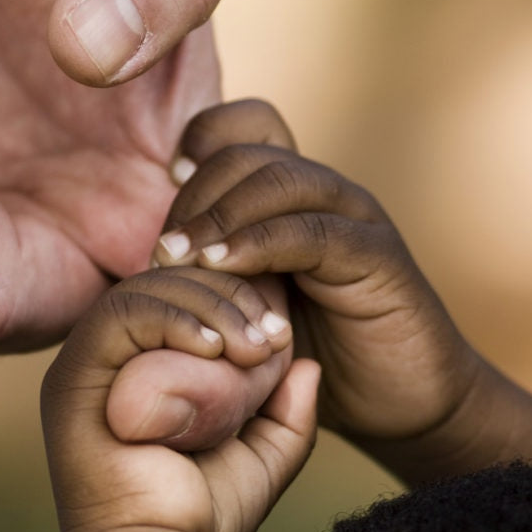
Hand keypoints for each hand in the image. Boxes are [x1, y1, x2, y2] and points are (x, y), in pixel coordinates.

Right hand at [42, 267, 318, 531]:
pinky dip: (175, 321)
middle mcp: (103, 362)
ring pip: (146, 289)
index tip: (283, 327)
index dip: (233, 298)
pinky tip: (218, 350)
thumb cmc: (203, 517)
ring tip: (256, 346)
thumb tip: (307, 365)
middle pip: (164, 284)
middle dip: (228, 296)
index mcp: (136, 371)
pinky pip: (122, 315)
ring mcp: (82, 366)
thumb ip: (286, 411)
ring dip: (210, 307)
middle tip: (275, 333)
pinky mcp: (72, 375)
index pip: (182, 300)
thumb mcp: (262, 455)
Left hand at [152, 100, 481, 441]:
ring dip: (217, 215)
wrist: (398, 403)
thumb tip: (134, 266)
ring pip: (278, 179)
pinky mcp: (379, 255)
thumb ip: (206, 274)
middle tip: (159, 252)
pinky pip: (313, 230)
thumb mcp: (241, 306)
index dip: (198, 140)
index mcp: (288, 195)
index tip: (164, 186)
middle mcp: (321, 193)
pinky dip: (259, 242)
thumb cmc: (307, 357)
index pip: (242, 128)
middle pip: (247, 153)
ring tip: (175, 257)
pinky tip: (220, 266)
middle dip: (193, 196)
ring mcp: (354, 217)